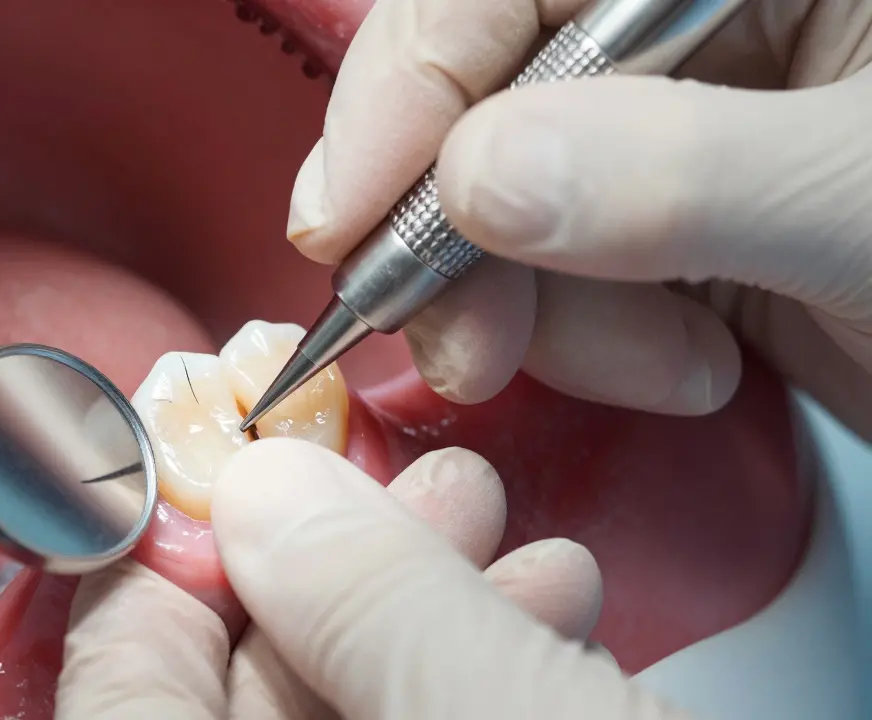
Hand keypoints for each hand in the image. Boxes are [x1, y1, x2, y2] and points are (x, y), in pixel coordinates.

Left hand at [54, 439, 676, 718]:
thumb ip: (369, 605)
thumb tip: (274, 493)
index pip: (120, 674)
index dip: (169, 541)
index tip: (223, 450)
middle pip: (240, 674)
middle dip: (333, 554)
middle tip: (394, 468)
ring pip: (346, 694)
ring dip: (423, 595)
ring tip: (491, 515)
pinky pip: (418, 718)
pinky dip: (474, 663)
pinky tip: (546, 604)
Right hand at [285, 0, 871, 438]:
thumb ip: (680, 174)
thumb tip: (477, 183)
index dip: (411, 81)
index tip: (345, 210)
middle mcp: (705, 22)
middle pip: (492, 93)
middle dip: (460, 230)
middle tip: (451, 339)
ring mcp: (684, 125)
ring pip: (511, 201)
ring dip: (538, 308)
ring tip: (656, 365)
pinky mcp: (676, 221)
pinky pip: (564, 272)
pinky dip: (591, 338)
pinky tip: (686, 364)